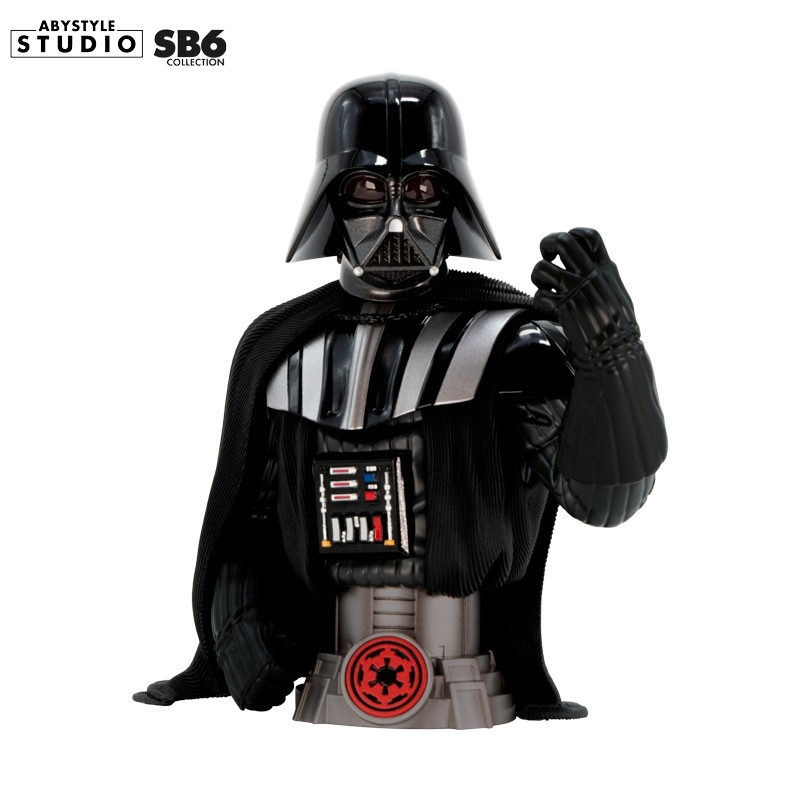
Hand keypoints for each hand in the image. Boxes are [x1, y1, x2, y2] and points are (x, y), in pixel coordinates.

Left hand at [531, 228, 638, 364]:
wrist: (616, 351)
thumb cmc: (618, 328)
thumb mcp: (617, 293)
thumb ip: (603, 278)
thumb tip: (590, 267)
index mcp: (606, 270)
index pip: (590, 237)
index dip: (573, 234)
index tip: (566, 244)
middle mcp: (590, 276)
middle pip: (563, 242)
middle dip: (547, 243)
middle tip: (546, 254)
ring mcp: (576, 290)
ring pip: (543, 268)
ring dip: (537, 275)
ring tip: (544, 284)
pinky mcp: (564, 307)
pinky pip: (540, 295)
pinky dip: (539, 300)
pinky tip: (548, 306)